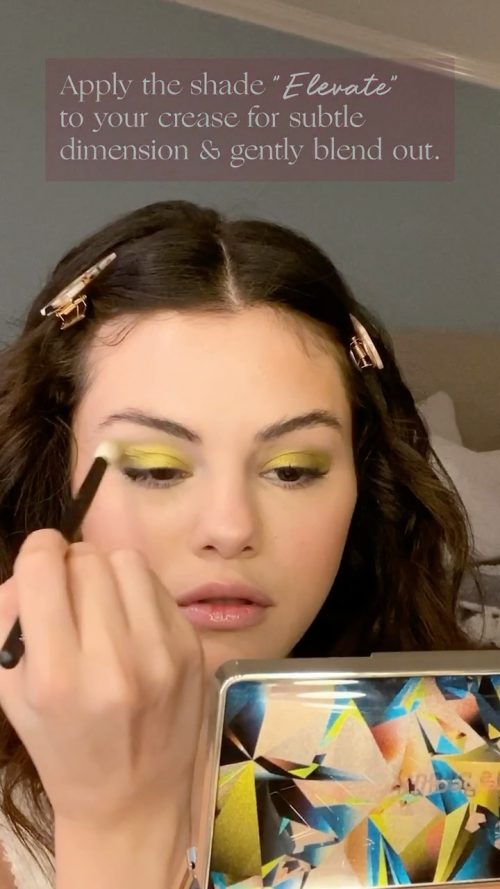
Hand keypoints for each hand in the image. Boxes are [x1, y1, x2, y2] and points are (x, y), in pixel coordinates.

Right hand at [0, 529, 207, 828]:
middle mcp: (113, 662)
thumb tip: (33, 565)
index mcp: (57, 677)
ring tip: (101, 606)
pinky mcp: (191, 649)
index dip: (37, 553)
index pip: (44, 565)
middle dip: (70, 567)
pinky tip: (130, 623)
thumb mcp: (11, 693)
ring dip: (107, 573)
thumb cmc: (62, 746)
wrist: (132, 801)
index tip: (40, 565)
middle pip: (87, 558)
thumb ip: (7, 619)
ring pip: (127, 561)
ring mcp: (160, 654)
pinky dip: (137, 592)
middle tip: (68, 596)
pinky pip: (158, 586)